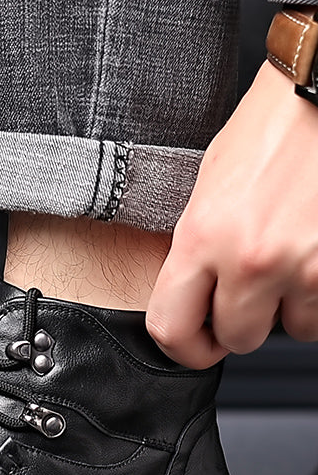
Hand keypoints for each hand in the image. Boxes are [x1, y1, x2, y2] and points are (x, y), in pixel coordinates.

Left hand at [146, 61, 317, 368]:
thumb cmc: (271, 127)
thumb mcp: (207, 188)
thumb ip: (195, 249)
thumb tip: (192, 298)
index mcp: (201, 237)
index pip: (170, 329)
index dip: (182, 348)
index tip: (195, 344)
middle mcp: (250, 258)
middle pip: (237, 338)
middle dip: (243, 322)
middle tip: (251, 293)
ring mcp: (303, 264)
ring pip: (292, 329)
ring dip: (291, 307)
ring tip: (291, 261)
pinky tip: (314, 258)